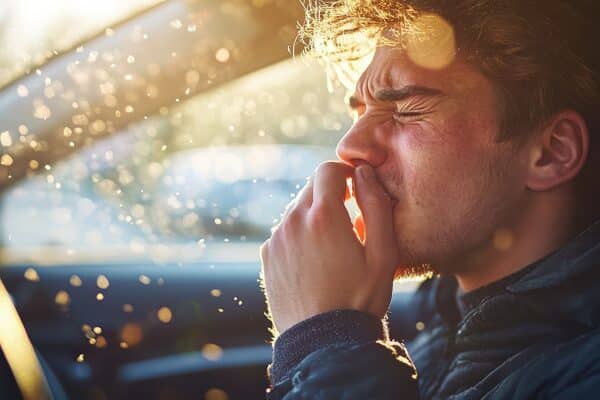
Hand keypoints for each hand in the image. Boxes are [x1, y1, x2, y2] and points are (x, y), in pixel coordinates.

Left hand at [260, 161, 399, 333]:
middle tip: (350, 221)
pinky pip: (285, 231)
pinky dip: (300, 235)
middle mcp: (293, 221)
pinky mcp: (267, 256)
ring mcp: (276, 239)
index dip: (346, 173)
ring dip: (315, 216)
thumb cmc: (359, 300)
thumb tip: (363, 174)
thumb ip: (376, 206)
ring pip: (297, 209)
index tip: (356, 189)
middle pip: (311, 187)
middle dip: (331, 194)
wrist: (323, 342)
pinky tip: (315, 261)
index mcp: (323, 216)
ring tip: (333, 247)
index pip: (328, 169)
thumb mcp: (383, 254)